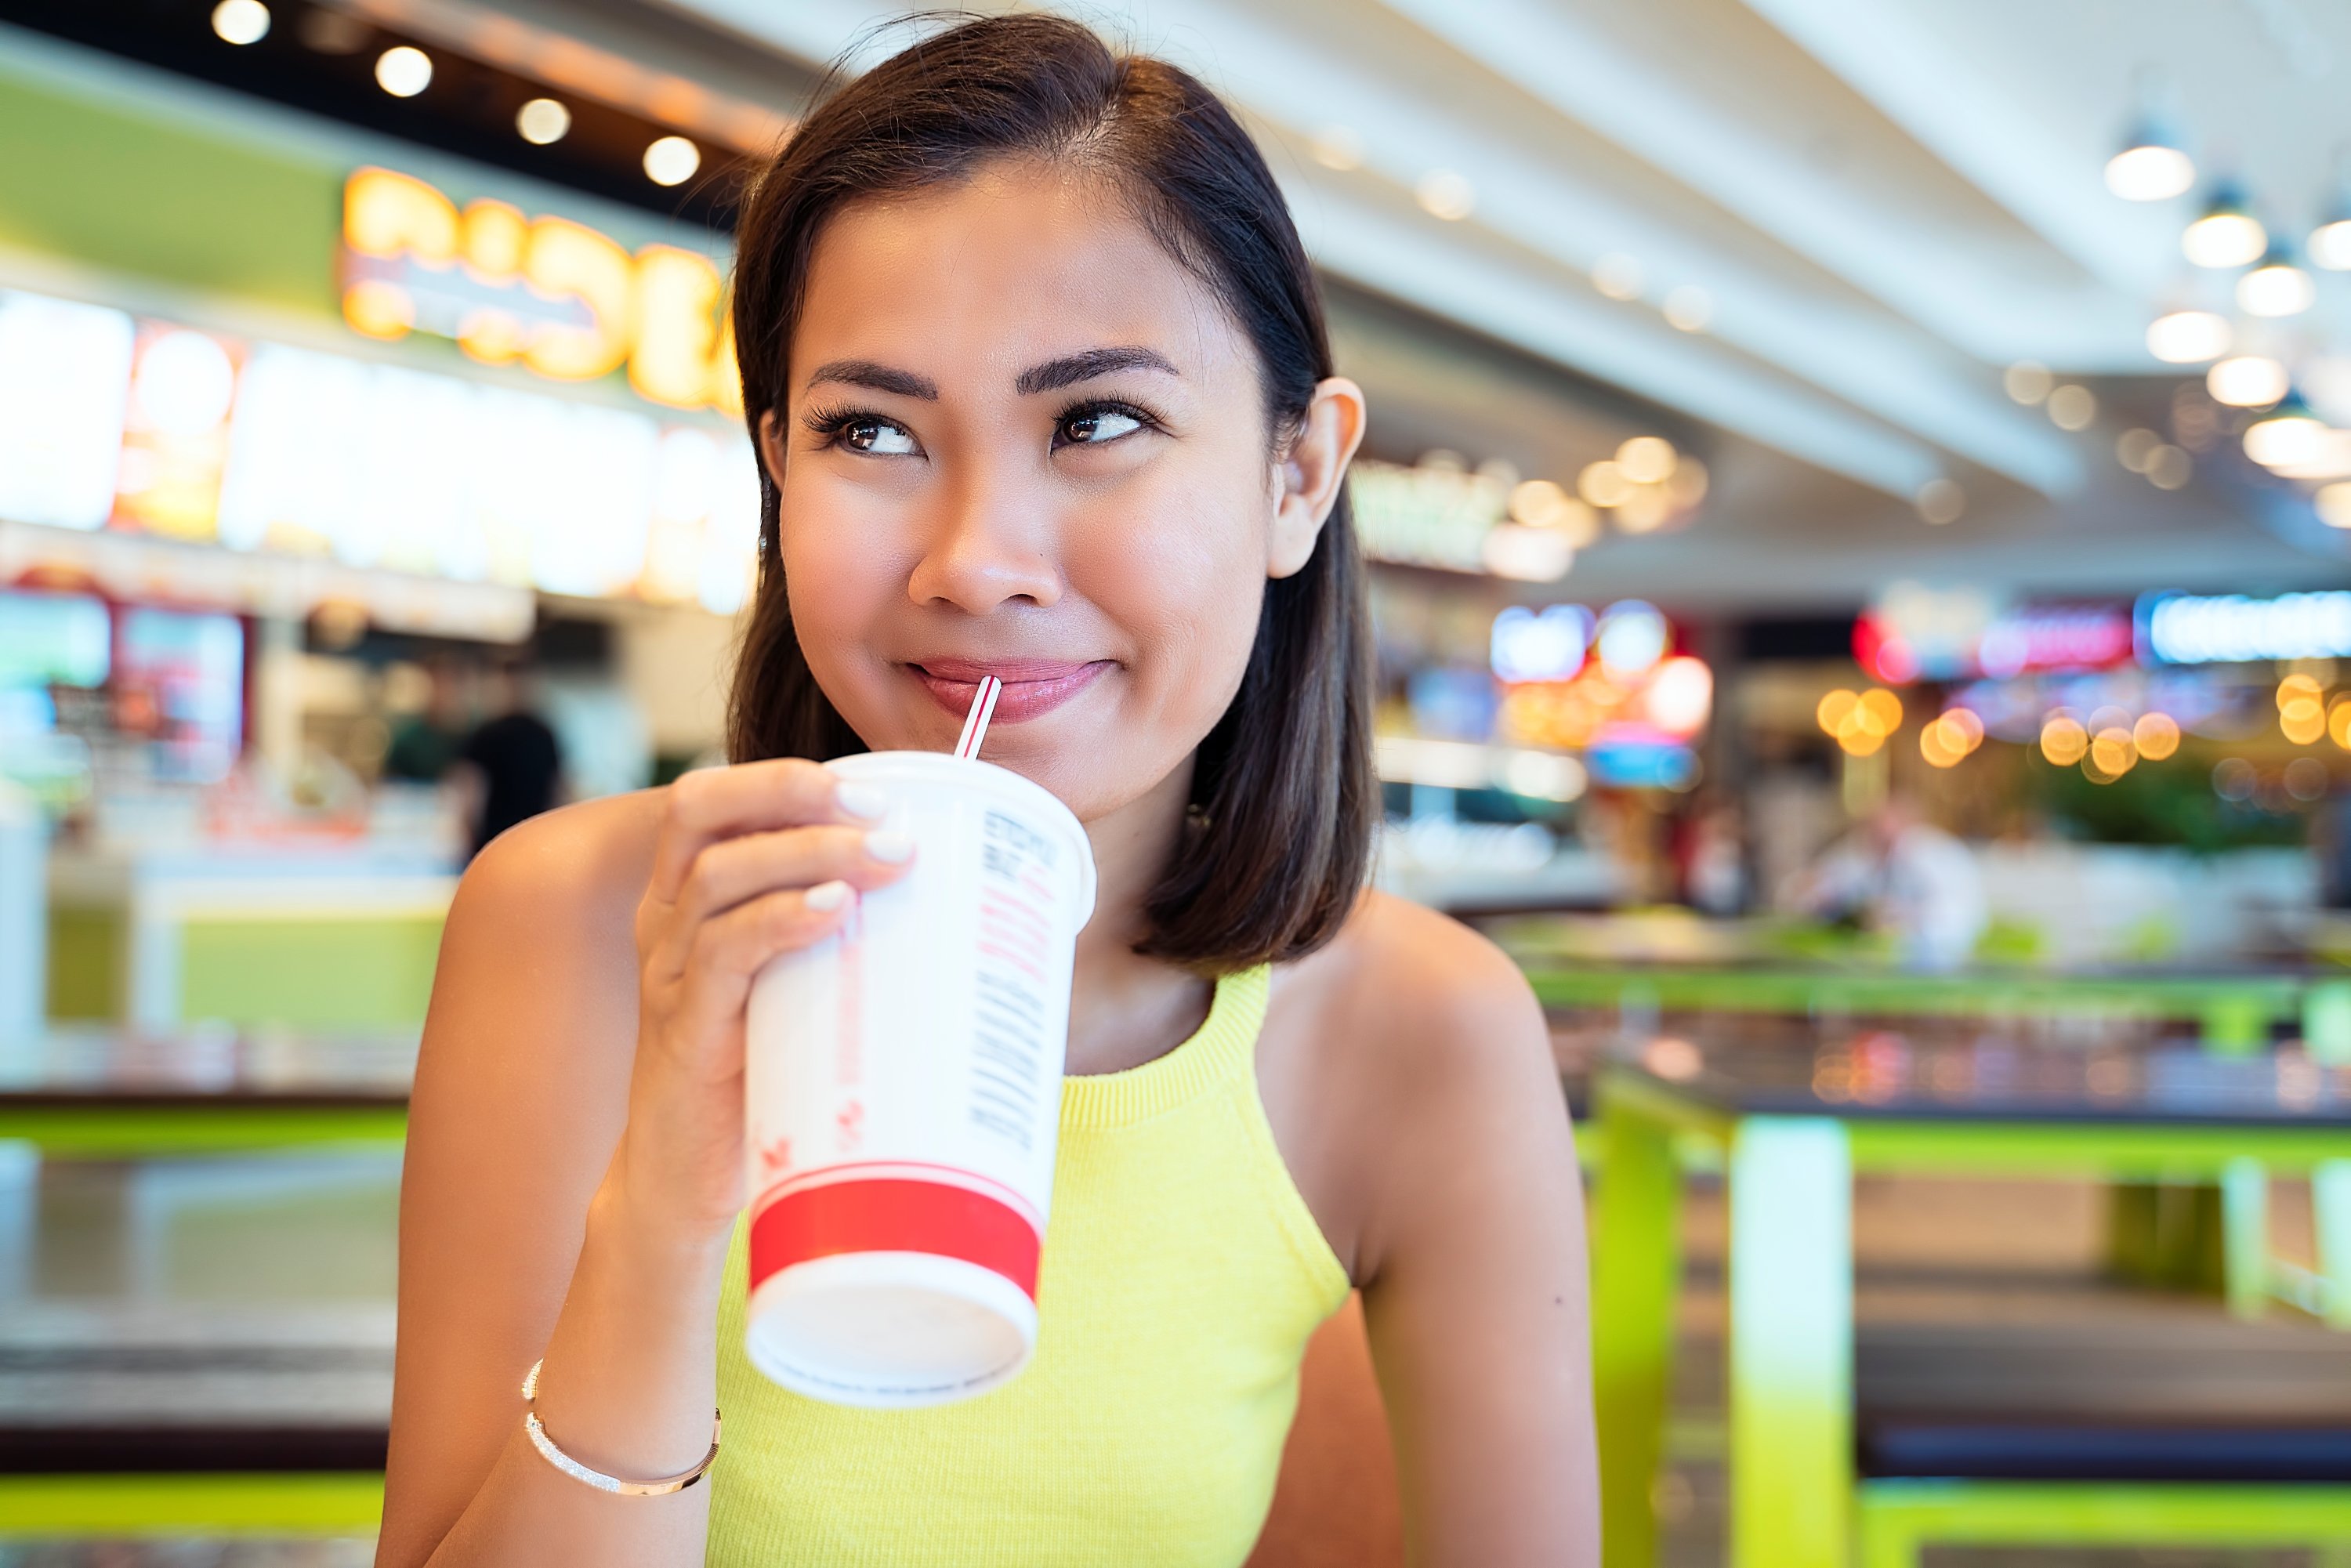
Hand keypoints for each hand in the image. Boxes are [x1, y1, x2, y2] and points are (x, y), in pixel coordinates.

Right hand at [617, 760, 914, 1236]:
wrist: (688, 1181)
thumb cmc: (761, 1074)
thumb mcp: (801, 989)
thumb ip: (850, 944)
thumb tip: (980, 915)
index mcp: (690, 899)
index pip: (710, 800)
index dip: (782, 776)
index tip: (874, 790)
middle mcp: (667, 921)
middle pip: (702, 810)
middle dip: (793, 793)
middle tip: (886, 814)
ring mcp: (667, 973)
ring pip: (721, 875)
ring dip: (811, 853)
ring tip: (888, 857)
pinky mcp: (682, 1031)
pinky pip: (720, 955)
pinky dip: (779, 920)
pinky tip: (833, 910)